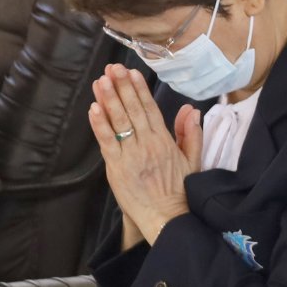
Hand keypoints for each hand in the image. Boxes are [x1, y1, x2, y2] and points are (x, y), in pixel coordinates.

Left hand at [90, 65, 194, 245]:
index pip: (150, 109)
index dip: (139, 90)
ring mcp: (131, 155)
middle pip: (133, 110)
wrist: (169, 218)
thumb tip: (190, 110)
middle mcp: (148, 144)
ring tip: (101, 81)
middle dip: (121, 87)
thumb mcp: (192, 160)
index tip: (131, 73)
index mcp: (165, 140)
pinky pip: (107, 142)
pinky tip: (94, 108)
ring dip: (109, 100)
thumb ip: (190, 134)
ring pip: (119, 122)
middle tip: (112, 68)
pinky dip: (100, 125)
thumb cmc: (180, 191)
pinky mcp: (117, 168)